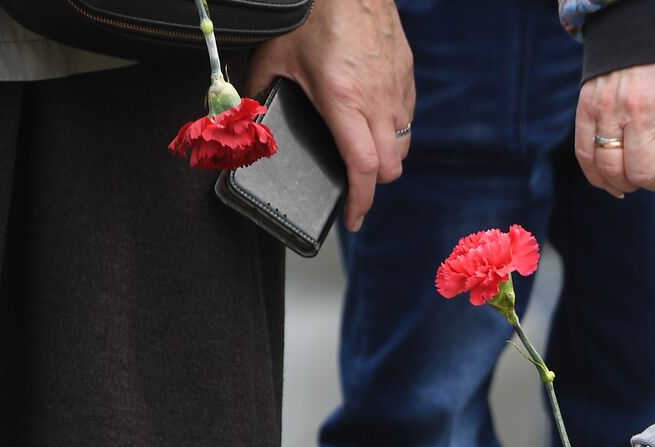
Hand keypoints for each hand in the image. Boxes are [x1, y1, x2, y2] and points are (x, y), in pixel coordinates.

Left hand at [247, 0, 414, 231]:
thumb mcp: (275, 55)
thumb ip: (259, 92)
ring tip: (364, 156)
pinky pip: (408, 120)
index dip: (360, 201)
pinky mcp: (407, 78)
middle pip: (390, 168)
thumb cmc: (315, 13)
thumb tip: (247, 122)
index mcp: (344, 100)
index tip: (352, 218)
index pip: (364, 168)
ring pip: (403, 147)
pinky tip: (373, 122)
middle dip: (373, 185)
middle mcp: (378, 101)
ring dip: (386, 160)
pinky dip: (394, 133)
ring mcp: (397, 90)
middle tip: (353, 188)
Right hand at [576, 62, 654, 198]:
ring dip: (628, 182)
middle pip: (645, 175)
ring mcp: (610, 111)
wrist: (637, 23)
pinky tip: (613, 181)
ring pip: (613, 170)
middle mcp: (642, 112)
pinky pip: (586, 156)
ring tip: (638, 175)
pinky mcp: (586, 109)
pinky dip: (599, 177)